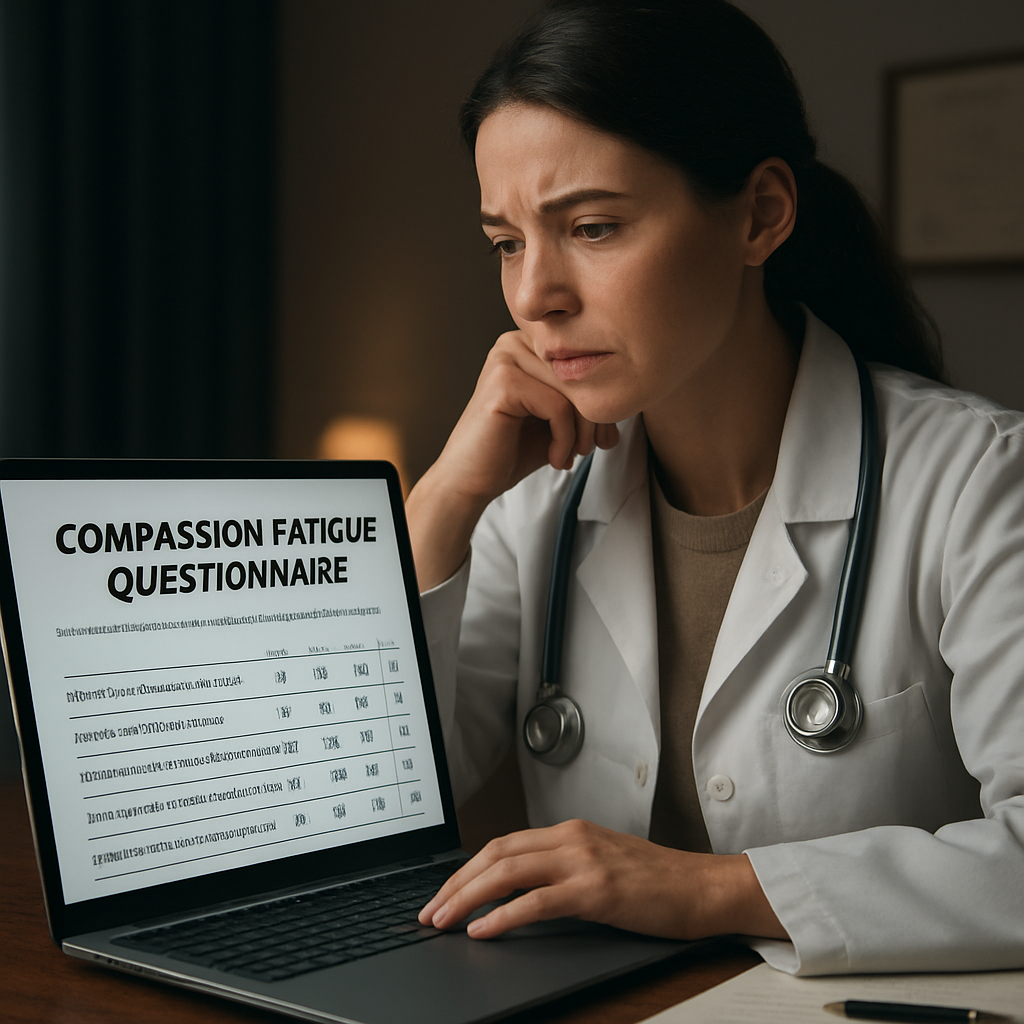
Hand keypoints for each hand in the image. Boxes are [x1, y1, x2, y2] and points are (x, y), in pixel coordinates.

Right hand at [406, 332, 617, 590]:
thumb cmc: (513, 451)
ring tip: (572, 455)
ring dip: (582, 430)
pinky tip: (555, 459)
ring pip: (573, 389)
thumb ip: (588, 403)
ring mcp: (505, 359)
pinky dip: (565, 437)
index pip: (584, 360)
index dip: (601, 399)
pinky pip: (558, 406)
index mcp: (527, 345)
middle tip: (592, 449)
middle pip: (581, 372)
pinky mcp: (503, 382)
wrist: (471, 481)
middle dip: (596, 416)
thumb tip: (631, 397)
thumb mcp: (559, 421)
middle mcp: (513, 342)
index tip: (603, 437)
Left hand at [418, 819, 787, 940]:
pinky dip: (502, 915)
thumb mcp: (602, 862)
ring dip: (467, 897)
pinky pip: (536, 901)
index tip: (444, 893)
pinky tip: (483, 930)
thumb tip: (519, 890)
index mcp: (570, 831)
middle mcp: (571, 838)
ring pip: (507, 871)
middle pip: (495, 853)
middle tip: (430, 911)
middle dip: (455, 883)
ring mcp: (583, 861)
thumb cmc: (658, 882)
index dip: (467, 869)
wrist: (703, 887)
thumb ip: (563, 868)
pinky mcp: (596, 891)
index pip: (502, 844)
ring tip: (443, 920)